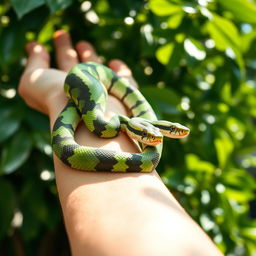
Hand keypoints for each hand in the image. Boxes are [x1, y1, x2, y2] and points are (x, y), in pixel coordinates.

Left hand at [18, 30, 136, 116]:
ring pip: (97, 70)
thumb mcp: (32, 81)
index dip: (57, 50)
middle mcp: (82, 89)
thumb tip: (36, 47)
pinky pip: (124, 80)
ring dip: (90, 56)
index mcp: (63, 87)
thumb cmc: (56, 99)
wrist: (83, 117)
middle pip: (74, 65)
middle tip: (63, 35)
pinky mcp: (122, 94)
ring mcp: (102, 91)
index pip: (60, 64)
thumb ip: (34, 62)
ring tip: (83, 43)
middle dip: (67, 50)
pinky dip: (121, 71)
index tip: (57, 36)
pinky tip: (115, 63)